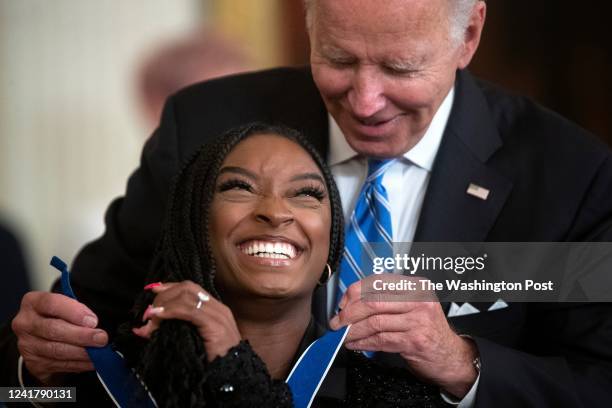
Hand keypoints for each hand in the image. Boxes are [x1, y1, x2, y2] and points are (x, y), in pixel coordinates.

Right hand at [11, 292, 107, 384]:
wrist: (40, 338)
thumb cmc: (56, 317)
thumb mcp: (65, 306)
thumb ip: (77, 311)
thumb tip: (92, 323)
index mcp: (33, 303)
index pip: (51, 303)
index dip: (74, 312)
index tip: (92, 321)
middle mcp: (25, 323)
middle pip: (54, 330)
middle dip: (82, 335)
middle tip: (100, 338)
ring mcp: (27, 345)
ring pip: (56, 350)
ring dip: (82, 352)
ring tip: (98, 351)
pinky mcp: (34, 363)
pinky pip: (59, 365)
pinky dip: (78, 364)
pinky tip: (91, 361)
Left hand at [132, 281, 240, 360]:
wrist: (233, 375)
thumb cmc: (212, 362)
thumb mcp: (191, 342)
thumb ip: (173, 331)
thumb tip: (144, 329)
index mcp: (215, 310)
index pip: (191, 288)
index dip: (170, 287)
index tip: (153, 292)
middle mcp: (218, 308)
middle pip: (188, 287)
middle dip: (165, 295)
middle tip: (150, 312)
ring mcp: (218, 315)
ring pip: (187, 295)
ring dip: (165, 304)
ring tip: (152, 317)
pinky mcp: (215, 325)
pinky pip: (189, 310)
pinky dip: (171, 311)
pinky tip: (160, 316)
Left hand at [329, 276, 477, 397]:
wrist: (451, 356)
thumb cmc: (428, 330)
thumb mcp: (412, 306)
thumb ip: (388, 299)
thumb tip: (352, 301)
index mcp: (415, 286)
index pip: (377, 282)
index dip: (354, 292)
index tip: (343, 303)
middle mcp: (418, 300)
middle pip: (373, 301)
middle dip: (349, 312)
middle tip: (338, 322)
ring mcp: (418, 320)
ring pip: (374, 322)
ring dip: (353, 331)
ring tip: (344, 335)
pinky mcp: (414, 340)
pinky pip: (380, 340)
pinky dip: (363, 343)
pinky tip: (356, 344)